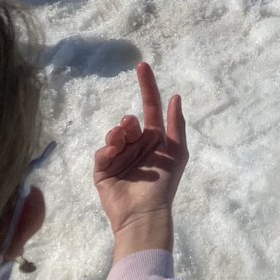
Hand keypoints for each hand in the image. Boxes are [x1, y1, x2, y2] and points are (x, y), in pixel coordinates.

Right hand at [94, 63, 188, 237]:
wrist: (145, 213)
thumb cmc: (165, 184)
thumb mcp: (177, 151)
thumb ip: (176, 124)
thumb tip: (175, 96)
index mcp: (153, 139)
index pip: (149, 107)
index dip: (147, 86)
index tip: (142, 65)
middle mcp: (135, 145)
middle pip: (129, 122)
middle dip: (129, 122)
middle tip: (131, 127)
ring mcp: (119, 157)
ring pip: (114, 134)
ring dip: (117, 134)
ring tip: (120, 140)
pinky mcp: (103, 170)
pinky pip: (102, 153)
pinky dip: (107, 150)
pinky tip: (112, 153)